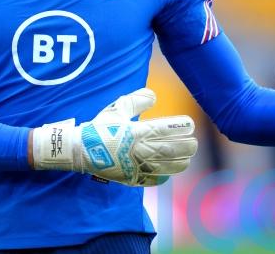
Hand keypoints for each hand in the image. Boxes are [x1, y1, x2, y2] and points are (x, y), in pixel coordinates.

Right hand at [31, 88, 197, 185]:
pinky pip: (152, 180)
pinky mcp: (131, 178)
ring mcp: (135, 166)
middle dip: (185, 146)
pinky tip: (169, 173)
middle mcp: (138, 150)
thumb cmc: (100, 128)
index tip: (190, 125)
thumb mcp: (116, 110)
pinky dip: (163, 177)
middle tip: (193, 143)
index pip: (164, 129)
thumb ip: (136, 101)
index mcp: (136, 132)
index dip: (179, 127)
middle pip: (170, 149)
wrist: (80, 150)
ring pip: (165, 166)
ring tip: (187, 158)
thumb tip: (153, 95)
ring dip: (179, 162)